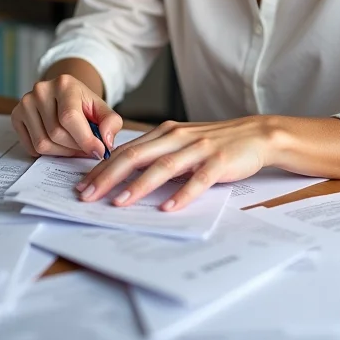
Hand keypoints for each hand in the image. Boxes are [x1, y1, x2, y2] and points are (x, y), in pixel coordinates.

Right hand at [11, 74, 122, 158]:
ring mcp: (25, 102)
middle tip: (87, 148)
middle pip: (56, 134)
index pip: (70, 117)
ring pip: (42, 144)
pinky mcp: (16, 116)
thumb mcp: (101, 109)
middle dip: (75, 147)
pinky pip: (31, 147)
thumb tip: (107, 141)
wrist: (63, 95)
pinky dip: (47, 152)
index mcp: (64, 84)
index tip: (99, 151)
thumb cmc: (83, 104)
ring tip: (74, 145)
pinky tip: (58, 143)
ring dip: (62, 152)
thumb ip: (111, 122)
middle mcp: (41, 90)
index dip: (85, 139)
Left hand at [75, 117, 280, 210]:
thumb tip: (126, 172)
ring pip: (163, 167)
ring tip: (119, 203)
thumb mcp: (183, 142)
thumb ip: (158, 153)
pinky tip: (169, 207)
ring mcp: (198, 149)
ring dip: (139, 185)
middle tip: (88, 196)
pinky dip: (182, 194)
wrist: (256, 135)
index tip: (82, 186)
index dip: (102, 168)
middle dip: (109, 176)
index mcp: (166, 132)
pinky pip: (198, 180)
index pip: (127, 150)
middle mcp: (177, 137)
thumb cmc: (217, 142)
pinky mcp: (218, 162)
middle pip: (136, 156)